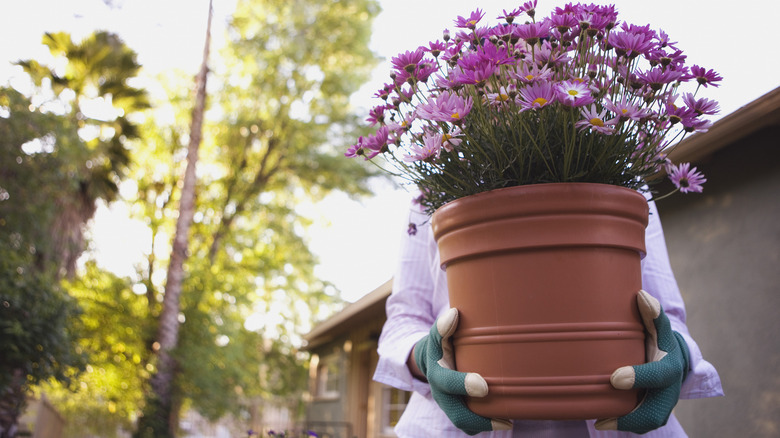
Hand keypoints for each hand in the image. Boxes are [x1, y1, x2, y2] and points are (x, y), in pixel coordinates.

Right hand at [412, 308, 511, 434]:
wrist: (431, 361)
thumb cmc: (441, 344)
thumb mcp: (439, 333)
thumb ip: (444, 326)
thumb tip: (454, 314)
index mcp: (437, 374)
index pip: (447, 382)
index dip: (464, 385)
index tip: (484, 386)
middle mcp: (441, 395)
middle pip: (457, 415)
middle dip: (480, 420)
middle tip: (506, 420)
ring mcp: (450, 406)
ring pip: (467, 424)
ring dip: (488, 425)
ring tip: (510, 421)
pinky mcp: (460, 411)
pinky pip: (472, 424)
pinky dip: (488, 424)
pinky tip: (507, 417)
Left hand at [595, 290, 689, 433]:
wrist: (672, 357)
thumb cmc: (658, 339)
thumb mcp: (657, 325)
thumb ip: (651, 313)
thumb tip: (641, 295)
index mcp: (671, 365)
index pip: (659, 374)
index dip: (639, 377)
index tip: (614, 378)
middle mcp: (671, 388)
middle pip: (657, 410)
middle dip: (632, 415)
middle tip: (603, 417)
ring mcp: (665, 403)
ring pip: (650, 421)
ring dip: (626, 424)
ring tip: (601, 422)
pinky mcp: (655, 411)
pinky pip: (643, 423)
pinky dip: (625, 425)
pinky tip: (603, 422)